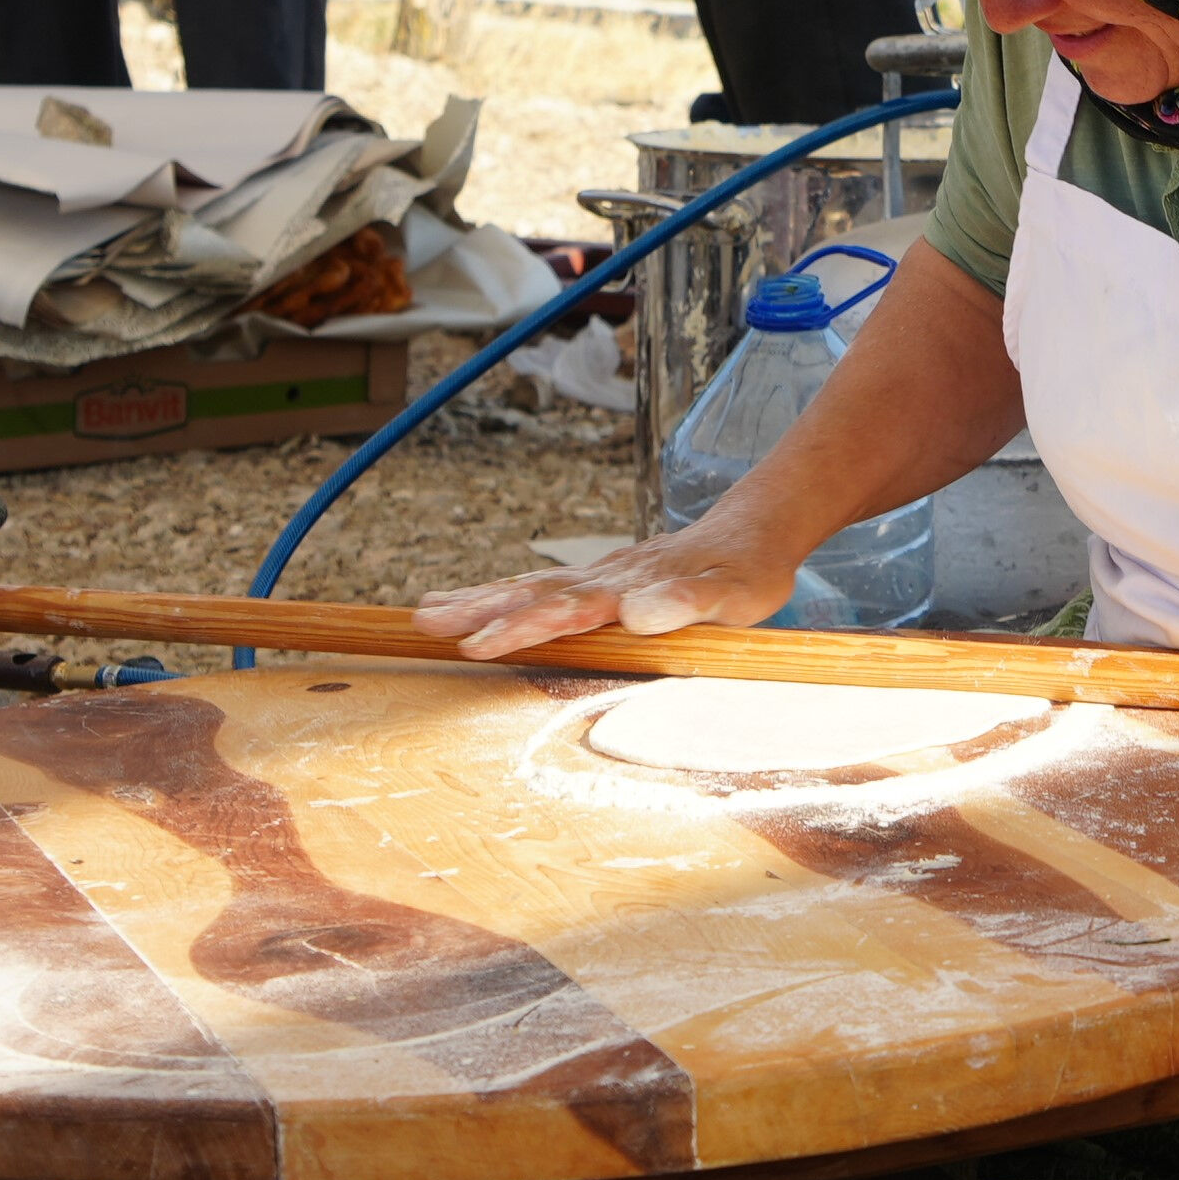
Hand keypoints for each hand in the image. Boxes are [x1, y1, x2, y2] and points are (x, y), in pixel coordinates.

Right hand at [414, 525, 803, 661]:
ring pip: (529, 587)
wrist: (754, 534)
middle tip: (425, 626)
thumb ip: (688, 603)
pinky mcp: (599, 580)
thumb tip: (636, 613)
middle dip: (479, 612)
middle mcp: (605, 580)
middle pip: (533, 594)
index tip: (479, 645)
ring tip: (425, 615)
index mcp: (630, 589)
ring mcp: (599, 577)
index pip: (567, 611)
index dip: (523, 628)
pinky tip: (468, 602)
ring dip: (477, 601)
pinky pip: (540, 587)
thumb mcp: (734, 597)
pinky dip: (500, 594)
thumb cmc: (746, 574)